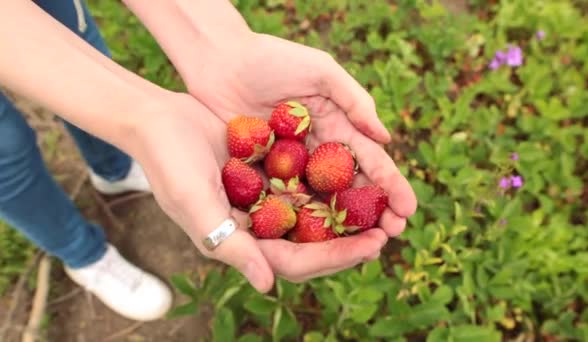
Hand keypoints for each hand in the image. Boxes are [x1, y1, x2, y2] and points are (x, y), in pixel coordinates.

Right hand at [133, 94, 387, 291]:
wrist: (158, 119)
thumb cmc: (168, 163)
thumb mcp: (196, 203)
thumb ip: (230, 245)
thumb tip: (268, 287)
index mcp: (242, 242)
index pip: (296, 261)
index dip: (335, 258)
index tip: (372, 246)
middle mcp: (258, 226)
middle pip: (314, 243)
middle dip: (352, 240)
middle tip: (391, 230)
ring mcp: (266, 199)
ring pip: (317, 214)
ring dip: (350, 212)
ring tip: (386, 206)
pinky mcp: (271, 173)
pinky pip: (309, 182)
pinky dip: (334, 182)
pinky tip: (360, 173)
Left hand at [185, 33, 417, 236]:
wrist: (218, 59)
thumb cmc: (271, 58)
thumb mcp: (320, 70)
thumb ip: (353, 100)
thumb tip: (386, 138)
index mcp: (336, 126)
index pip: (369, 160)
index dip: (390, 185)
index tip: (408, 209)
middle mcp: (317, 151)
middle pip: (350, 187)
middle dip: (374, 212)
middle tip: (393, 235)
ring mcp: (290, 166)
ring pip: (321, 200)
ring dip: (342, 225)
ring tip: (363, 247)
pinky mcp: (261, 175)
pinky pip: (284, 200)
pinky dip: (301, 221)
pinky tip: (315, 242)